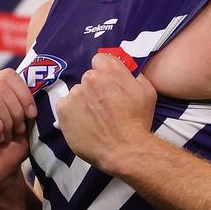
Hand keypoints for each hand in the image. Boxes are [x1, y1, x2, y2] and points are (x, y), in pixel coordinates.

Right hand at [0, 68, 35, 196]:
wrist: (2, 175)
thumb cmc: (11, 148)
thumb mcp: (24, 118)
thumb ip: (24, 98)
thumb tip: (35, 79)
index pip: (7, 75)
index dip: (24, 93)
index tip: (31, 115)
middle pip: (0, 85)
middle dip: (16, 110)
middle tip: (17, 129)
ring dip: (7, 122)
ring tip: (6, 136)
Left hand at [56, 53, 155, 170]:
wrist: (125, 149)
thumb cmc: (138, 122)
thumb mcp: (147, 92)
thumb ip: (134, 76)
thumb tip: (126, 71)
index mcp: (110, 70)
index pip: (99, 60)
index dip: (104, 72)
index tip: (107, 84)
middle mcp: (90, 78)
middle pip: (88, 79)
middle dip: (94, 89)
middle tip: (103, 106)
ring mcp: (75, 93)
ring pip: (76, 93)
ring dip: (82, 102)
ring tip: (93, 119)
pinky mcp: (63, 109)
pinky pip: (65, 106)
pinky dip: (71, 113)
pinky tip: (83, 124)